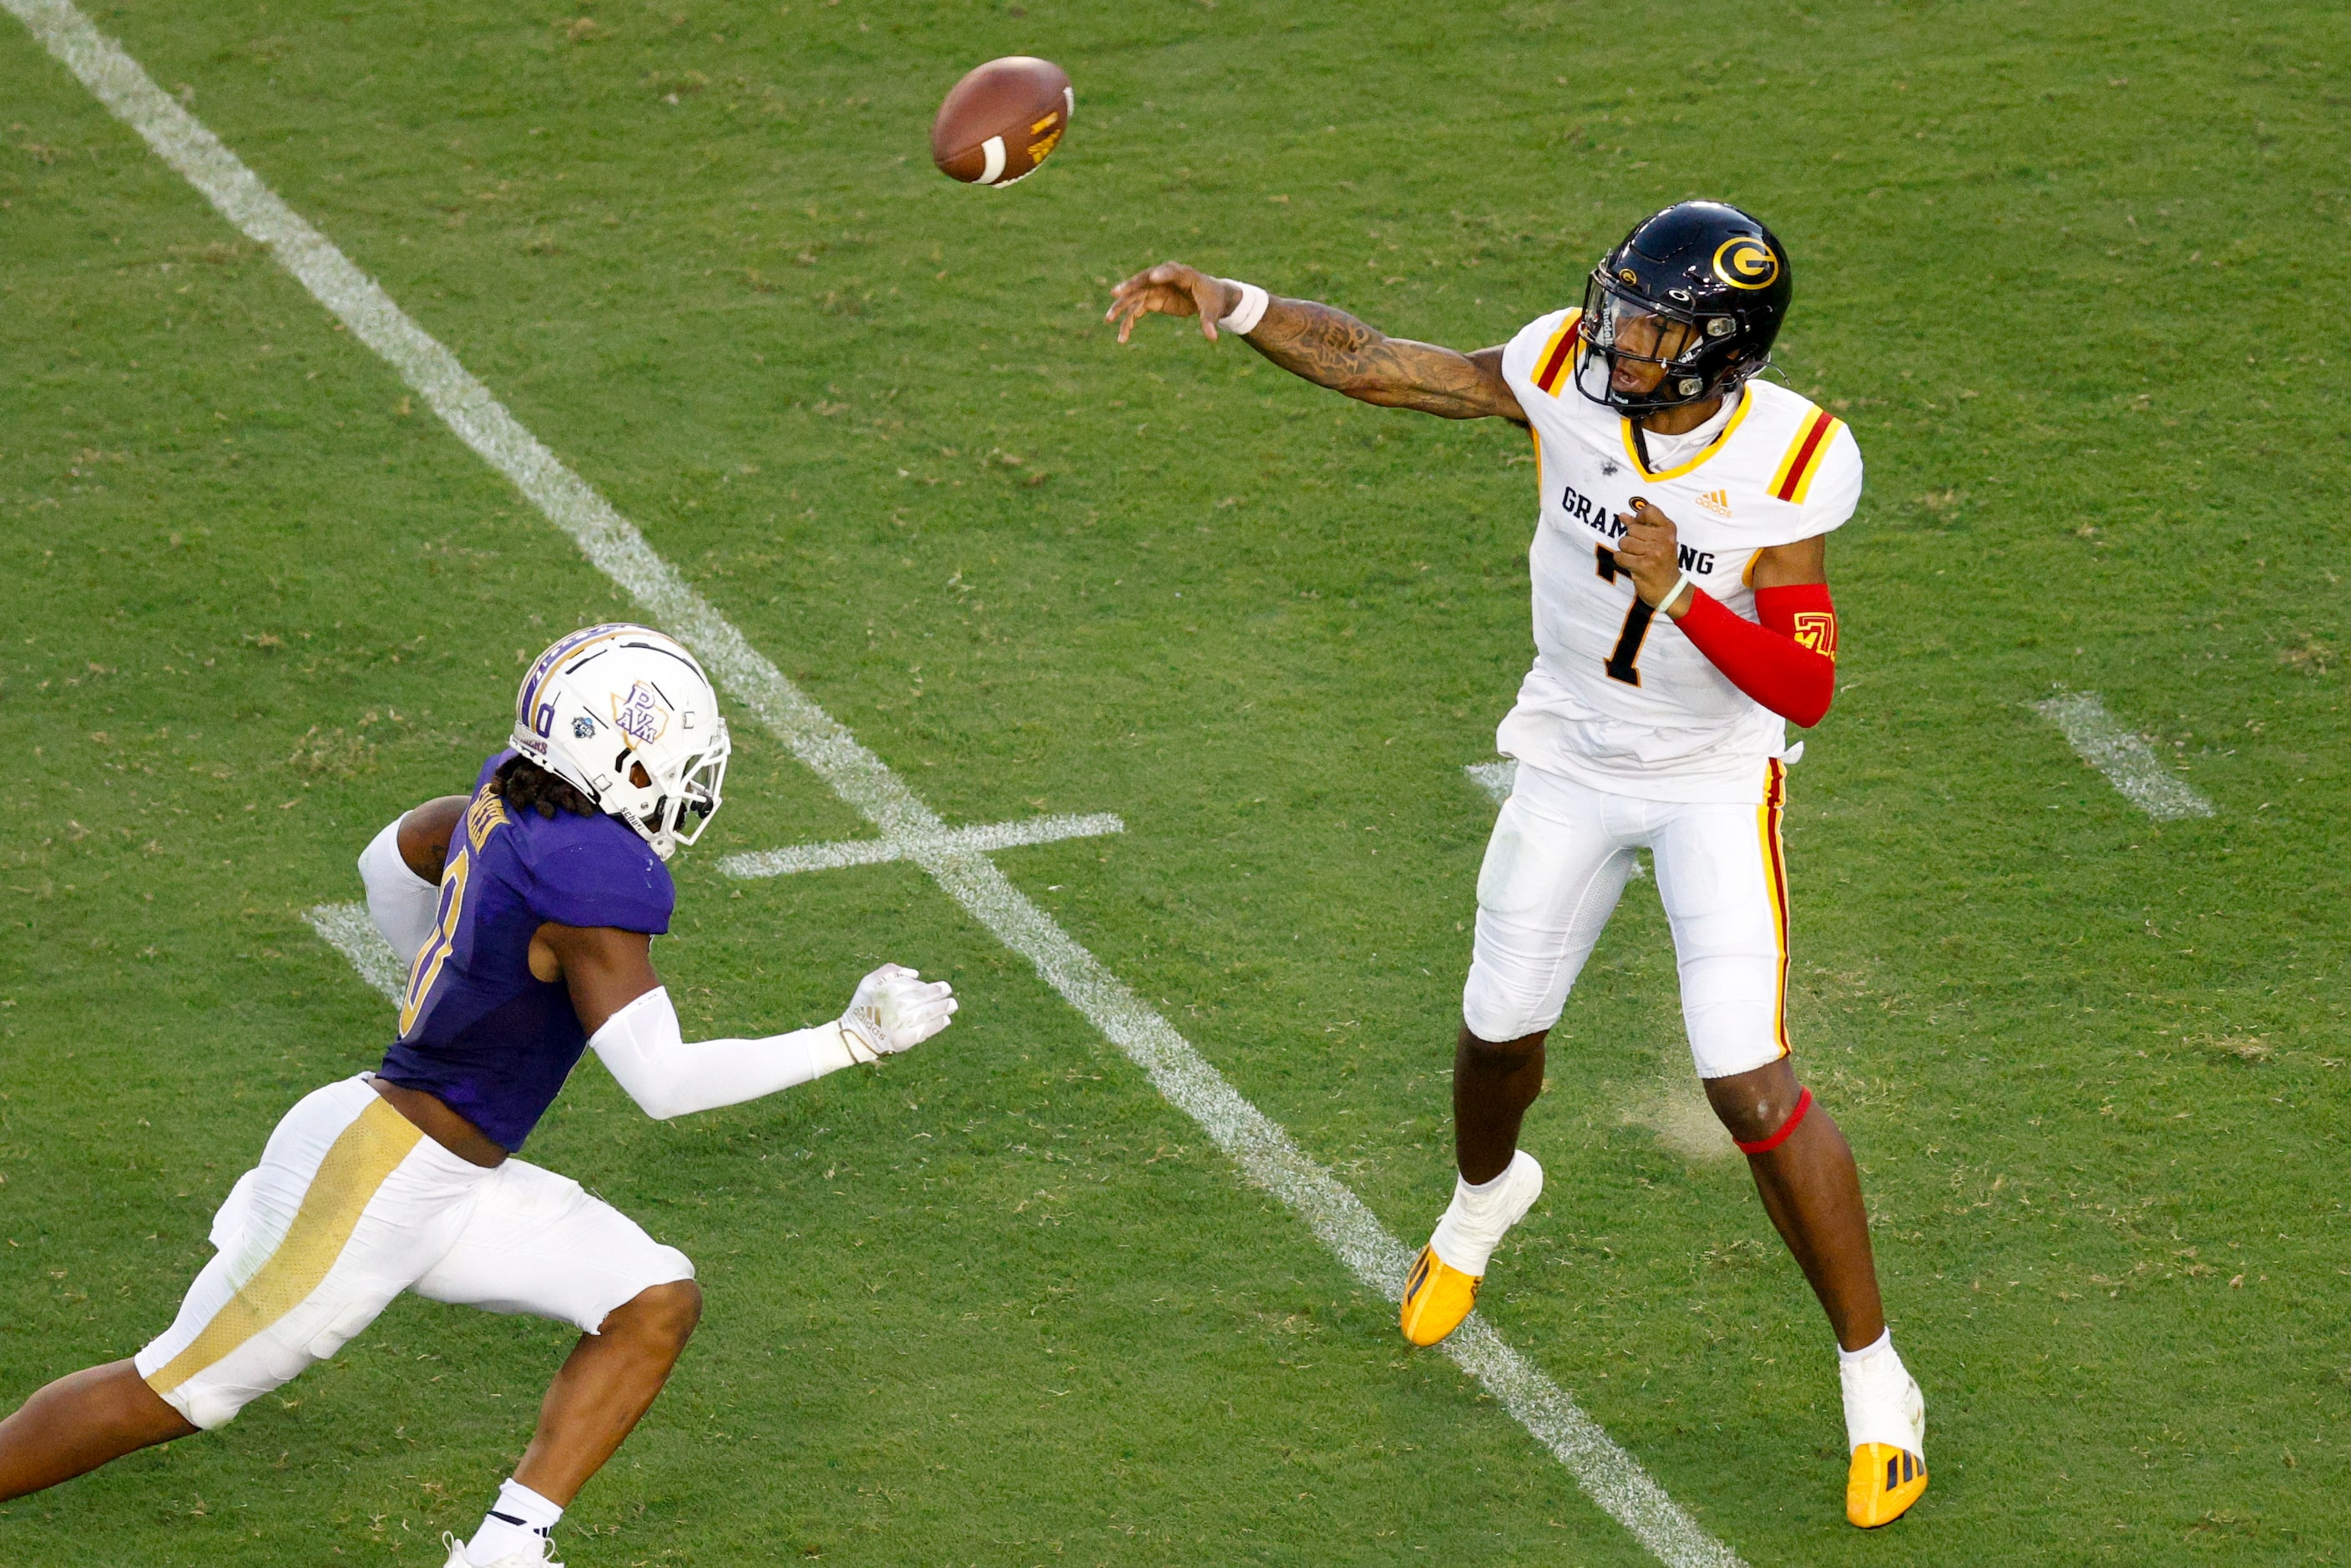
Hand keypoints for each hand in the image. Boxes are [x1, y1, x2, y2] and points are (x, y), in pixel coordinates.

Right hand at [839, 963, 957, 1061]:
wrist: (853, 1037)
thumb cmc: (863, 1007)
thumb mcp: (868, 982)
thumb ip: (890, 971)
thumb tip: (916, 973)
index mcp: (888, 991)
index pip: (916, 987)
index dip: (930, 988)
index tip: (941, 988)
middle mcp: (896, 1006)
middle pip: (924, 999)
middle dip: (940, 995)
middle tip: (950, 992)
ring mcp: (901, 1024)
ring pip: (927, 1013)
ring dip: (943, 1009)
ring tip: (952, 1005)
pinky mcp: (903, 1040)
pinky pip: (924, 1031)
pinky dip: (937, 1025)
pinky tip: (946, 1020)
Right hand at [1105, 262, 1237, 343]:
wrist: (1207, 297)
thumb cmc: (1211, 300)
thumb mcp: (1212, 311)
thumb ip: (1209, 322)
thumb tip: (1213, 338)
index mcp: (1184, 274)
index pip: (1170, 271)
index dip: (1162, 273)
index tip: (1153, 277)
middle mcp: (1165, 278)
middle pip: (1144, 280)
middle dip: (1130, 286)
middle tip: (1116, 293)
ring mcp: (1156, 288)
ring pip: (1134, 295)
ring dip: (1121, 306)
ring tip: (1108, 319)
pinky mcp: (1152, 299)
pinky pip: (1136, 308)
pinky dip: (1129, 321)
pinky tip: (1123, 336)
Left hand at [1610, 498, 1690, 613]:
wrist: (1670, 590)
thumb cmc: (1662, 564)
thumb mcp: (1657, 541)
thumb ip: (1640, 526)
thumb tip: (1622, 515)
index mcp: (1669, 529)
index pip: (1649, 510)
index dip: (1639, 518)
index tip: (1640, 528)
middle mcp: (1663, 539)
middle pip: (1632, 529)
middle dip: (1631, 539)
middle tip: (1641, 551)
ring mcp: (1654, 552)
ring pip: (1624, 542)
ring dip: (1626, 551)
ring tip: (1637, 558)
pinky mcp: (1643, 565)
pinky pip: (1620, 556)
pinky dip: (1622, 561)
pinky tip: (1632, 565)